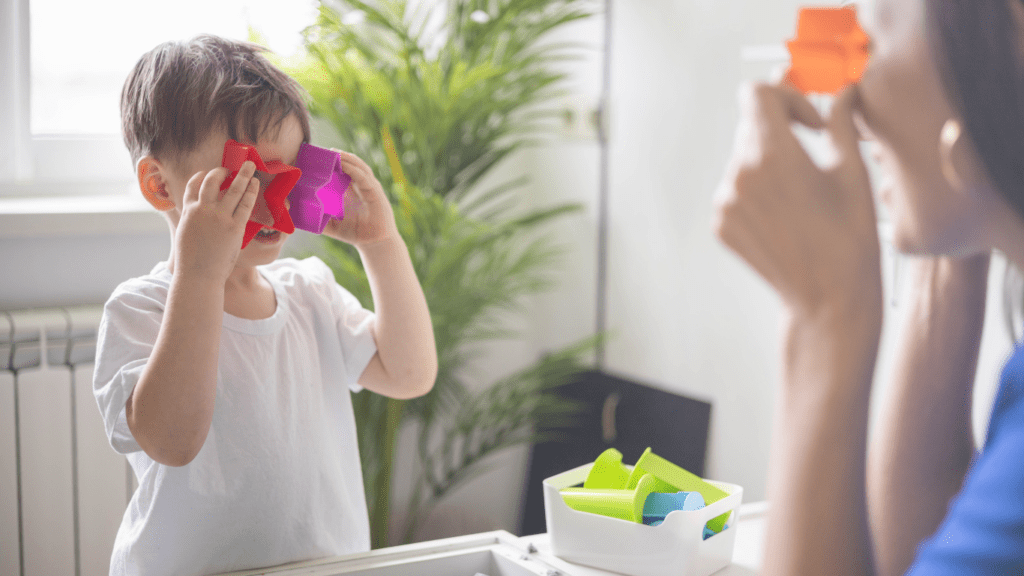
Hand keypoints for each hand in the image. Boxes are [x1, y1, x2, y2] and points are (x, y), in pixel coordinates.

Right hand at [174, 161, 259, 281]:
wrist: (198, 275)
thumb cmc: (191, 261)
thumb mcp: (185, 235)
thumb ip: (190, 222)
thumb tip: (194, 220)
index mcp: (188, 211)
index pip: (193, 186)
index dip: (201, 176)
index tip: (207, 173)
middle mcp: (203, 209)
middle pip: (212, 181)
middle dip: (222, 171)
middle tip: (231, 168)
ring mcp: (219, 216)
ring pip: (233, 188)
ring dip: (243, 174)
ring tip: (250, 166)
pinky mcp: (234, 226)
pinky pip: (245, 204)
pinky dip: (251, 191)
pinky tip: (256, 184)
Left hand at [322, 150, 398, 247]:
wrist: (373, 243)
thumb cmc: (353, 232)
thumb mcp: (331, 224)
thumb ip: (317, 219)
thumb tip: (297, 218)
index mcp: (350, 190)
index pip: (341, 171)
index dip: (331, 163)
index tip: (317, 158)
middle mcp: (359, 185)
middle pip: (350, 164)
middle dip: (338, 156)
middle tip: (323, 151)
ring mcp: (368, 186)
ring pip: (358, 166)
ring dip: (346, 157)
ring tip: (334, 152)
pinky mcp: (374, 190)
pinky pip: (363, 176)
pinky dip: (353, 168)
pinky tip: (343, 163)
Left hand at [713, 82, 881, 322]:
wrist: (828, 298)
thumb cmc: (850, 238)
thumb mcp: (852, 173)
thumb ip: (839, 123)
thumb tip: (844, 92)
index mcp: (772, 154)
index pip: (756, 94)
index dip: (785, 96)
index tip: (809, 121)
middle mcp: (739, 174)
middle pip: (749, 125)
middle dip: (780, 129)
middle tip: (811, 149)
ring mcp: (724, 201)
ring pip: (742, 158)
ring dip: (768, 161)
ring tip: (802, 193)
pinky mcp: (720, 222)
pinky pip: (734, 188)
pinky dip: (756, 189)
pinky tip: (786, 213)